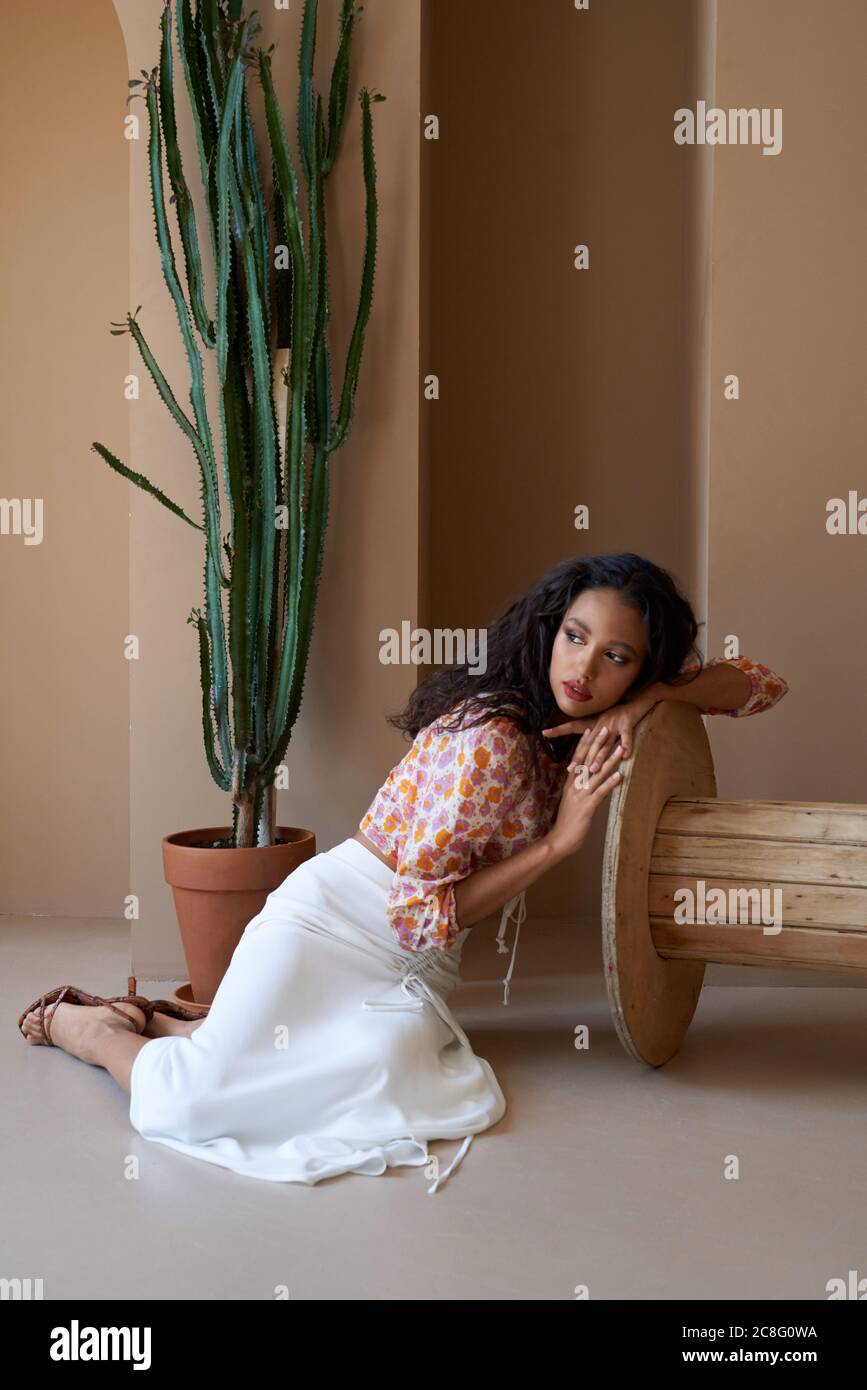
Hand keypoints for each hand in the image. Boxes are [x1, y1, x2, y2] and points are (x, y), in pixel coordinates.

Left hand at [542, 689, 655, 767]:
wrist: (636, 702)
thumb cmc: (619, 715)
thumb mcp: (602, 723)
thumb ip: (592, 735)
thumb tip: (583, 749)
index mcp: (593, 723)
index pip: (573, 727)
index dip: (559, 729)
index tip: (544, 733)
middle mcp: (600, 723)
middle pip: (588, 743)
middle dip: (580, 757)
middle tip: (572, 770)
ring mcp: (613, 724)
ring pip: (605, 743)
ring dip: (600, 757)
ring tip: (593, 769)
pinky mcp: (627, 724)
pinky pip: (627, 737)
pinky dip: (627, 746)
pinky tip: (626, 756)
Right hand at [546, 723, 624, 859]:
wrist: (559, 840)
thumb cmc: (567, 823)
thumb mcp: (572, 803)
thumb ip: (580, 791)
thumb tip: (592, 784)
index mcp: (570, 783)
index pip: (578, 758)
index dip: (585, 743)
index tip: (591, 730)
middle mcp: (575, 786)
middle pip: (587, 760)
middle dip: (598, 744)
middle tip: (606, 729)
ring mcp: (581, 795)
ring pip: (596, 774)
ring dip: (609, 760)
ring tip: (619, 749)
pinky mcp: (587, 807)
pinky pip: (600, 792)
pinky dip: (610, 783)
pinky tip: (620, 775)